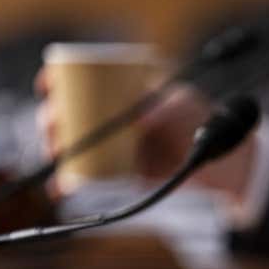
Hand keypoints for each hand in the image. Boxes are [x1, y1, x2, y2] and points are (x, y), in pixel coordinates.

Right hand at [34, 67, 255, 201]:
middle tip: (52, 127)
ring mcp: (117, 145)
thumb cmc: (202, 122)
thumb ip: (167, 109)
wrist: (220, 160)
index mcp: (125, 91)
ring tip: (54, 155)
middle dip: (53, 120)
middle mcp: (115, 117)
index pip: (84, 80)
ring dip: (58, 150)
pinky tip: (61, 188)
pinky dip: (74, 182)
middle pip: (71, 115)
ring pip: (77, 146)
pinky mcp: (123, 172)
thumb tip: (139, 120)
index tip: (48, 87)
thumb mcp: (184, 108)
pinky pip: (92, 176)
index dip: (59, 82)